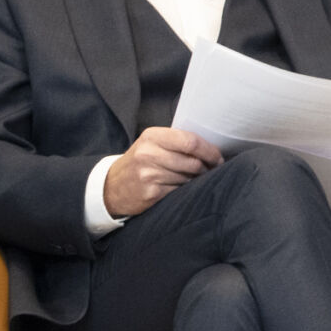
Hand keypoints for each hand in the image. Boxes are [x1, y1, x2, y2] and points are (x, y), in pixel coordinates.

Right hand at [102, 127, 222, 218]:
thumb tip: (211, 150)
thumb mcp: (152, 144)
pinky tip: (181, 189)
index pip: (190, 141)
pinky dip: (185, 191)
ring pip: (189, 178)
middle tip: (211, 171)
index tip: (218, 158)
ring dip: (196, 181)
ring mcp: (149, 174)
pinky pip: (180, 192)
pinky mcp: (151, 193)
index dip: (210, 151)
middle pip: (193, 162)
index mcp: (152, 136)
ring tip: (192, 179)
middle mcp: (148, 154)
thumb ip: (177, 142)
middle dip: (207, 168)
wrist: (112, 186)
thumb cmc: (139, 163)